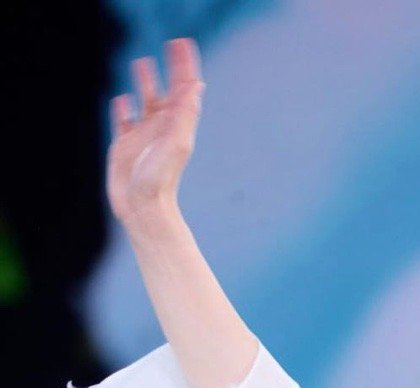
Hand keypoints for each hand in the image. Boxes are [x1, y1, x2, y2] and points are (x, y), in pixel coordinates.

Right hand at [106, 37, 204, 224]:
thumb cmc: (160, 179)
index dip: (184, 65)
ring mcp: (142, 136)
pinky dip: (122, 108)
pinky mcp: (123, 146)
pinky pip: (123, 121)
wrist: (143, 209)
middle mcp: (160, 128)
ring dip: (145, 83)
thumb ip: (184, 114)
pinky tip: (121, 99)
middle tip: (171, 45)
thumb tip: (196, 86)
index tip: (183, 43)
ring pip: (145, 102)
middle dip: (170, 69)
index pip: (182, 88)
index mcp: (175, 125)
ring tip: (142, 63)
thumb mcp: (175, 143)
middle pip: (166, 90)